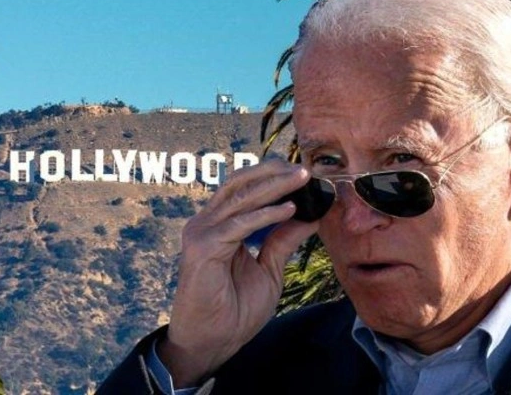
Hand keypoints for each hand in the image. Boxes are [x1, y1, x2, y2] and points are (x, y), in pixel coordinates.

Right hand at [157, 160, 318, 386]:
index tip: (304, 174)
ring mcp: (201, 232)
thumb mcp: (270, 268)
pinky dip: (265, 215)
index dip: (272, 177)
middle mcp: (207, 223)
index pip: (245, 189)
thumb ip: (283, 240)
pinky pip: (238, 224)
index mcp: (220, 224)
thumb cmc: (236, 309)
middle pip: (240, 184)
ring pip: (240, 197)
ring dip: (273, 186)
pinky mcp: (202, 247)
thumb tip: (309, 216)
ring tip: (301, 179)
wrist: (214, 341)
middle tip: (305, 169)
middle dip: (274, 173)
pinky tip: (288, 210)